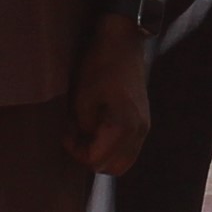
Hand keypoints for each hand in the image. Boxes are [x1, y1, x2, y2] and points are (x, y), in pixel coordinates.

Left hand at [72, 9, 149, 178]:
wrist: (122, 42)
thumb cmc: (99, 66)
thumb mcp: (82, 97)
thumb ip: (83, 128)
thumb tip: (84, 142)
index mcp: (123, 125)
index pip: (97, 161)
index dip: (77, 152)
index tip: (67, 134)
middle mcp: (139, 131)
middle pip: (112, 168)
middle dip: (90, 158)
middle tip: (76, 138)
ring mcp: (144, 127)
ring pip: (123, 162)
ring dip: (103, 155)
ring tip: (87, 134)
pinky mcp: (144, 122)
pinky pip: (129, 149)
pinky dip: (113, 148)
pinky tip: (99, 130)